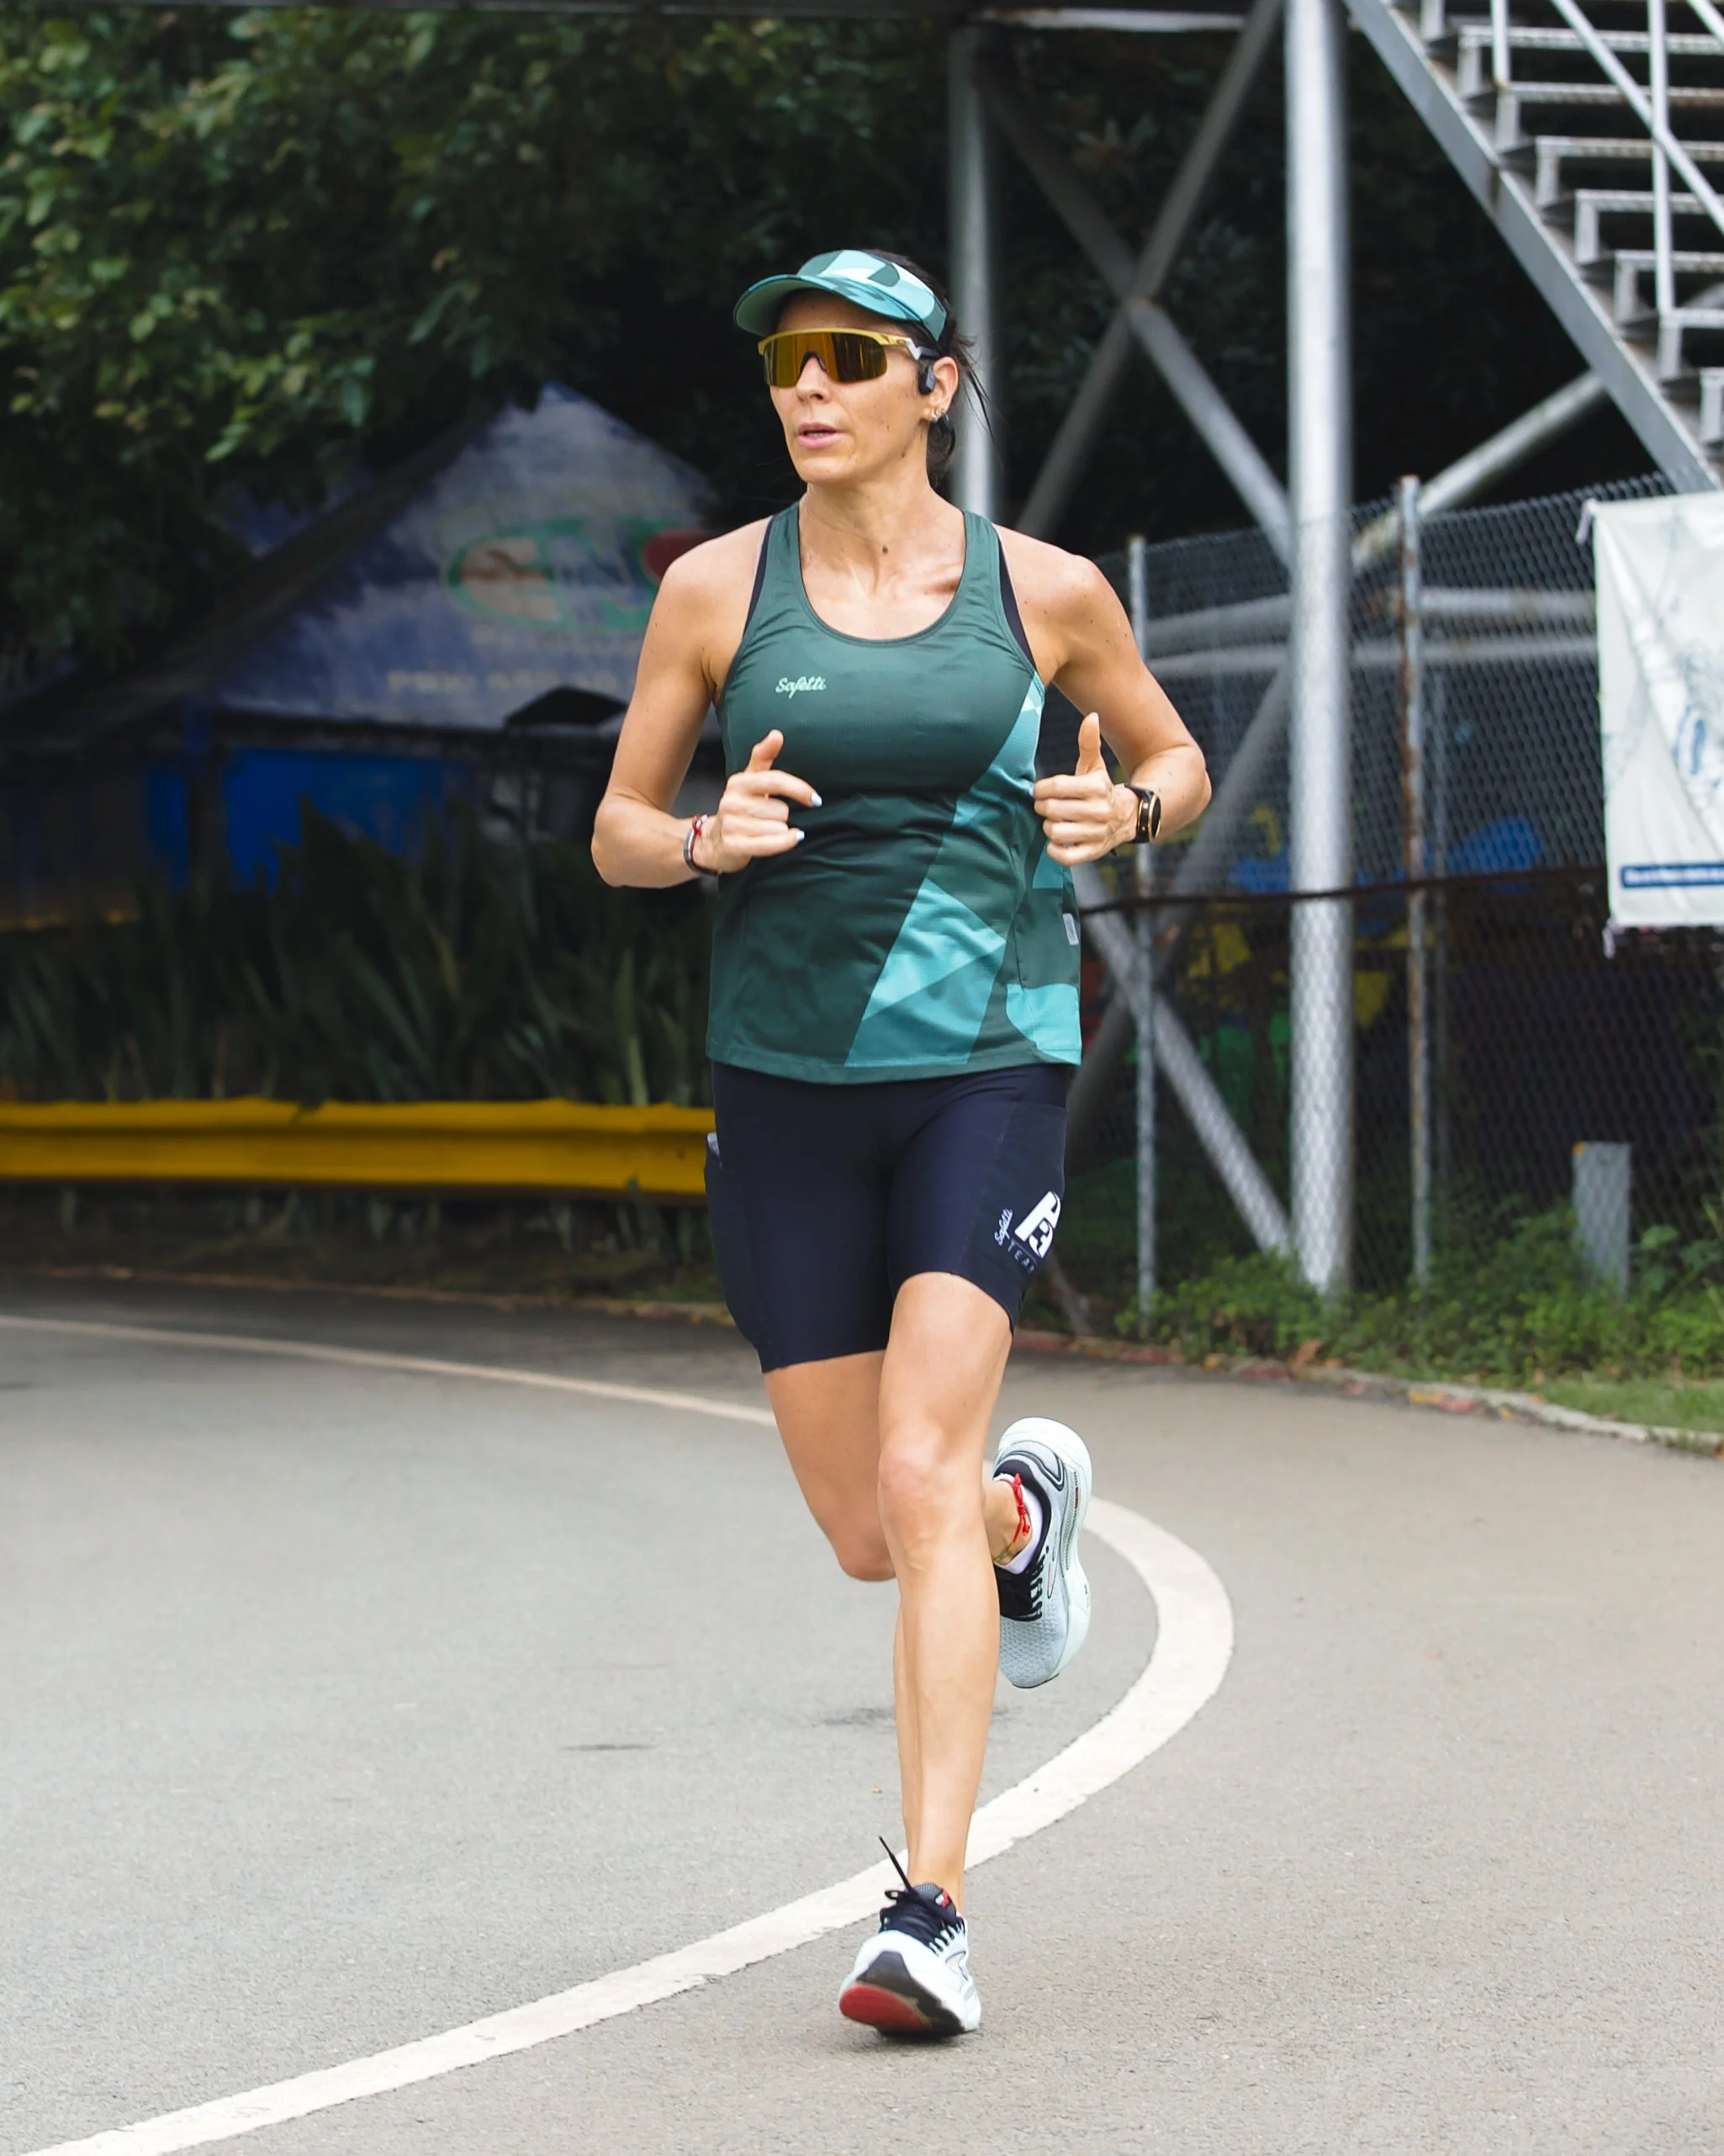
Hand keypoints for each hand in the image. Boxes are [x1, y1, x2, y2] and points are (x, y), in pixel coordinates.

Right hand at [694, 729, 820, 872]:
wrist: (715, 840)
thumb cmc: (741, 807)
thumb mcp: (750, 780)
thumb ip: (763, 757)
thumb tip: (777, 734)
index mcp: (739, 782)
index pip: (776, 780)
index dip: (799, 789)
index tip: (815, 799)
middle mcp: (732, 801)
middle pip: (781, 809)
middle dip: (782, 816)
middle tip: (770, 818)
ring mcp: (731, 824)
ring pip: (778, 827)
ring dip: (781, 831)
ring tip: (767, 830)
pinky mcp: (734, 845)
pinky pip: (770, 844)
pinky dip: (785, 843)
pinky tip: (791, 838)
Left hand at [1032, 713, 1136, 865]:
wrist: (1128, 818)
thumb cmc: (1101, 789)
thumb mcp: (1095, 766)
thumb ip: (1089, 742)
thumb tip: (1092, 716)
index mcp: (1097, 787)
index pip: (1056, 786)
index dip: (1041, 788)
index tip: (1040, 790)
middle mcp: (1099, 811)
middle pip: (1052, 809)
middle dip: (1042, 807)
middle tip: (1044, 806)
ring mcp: (1096, 834)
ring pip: (1056, 832)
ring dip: (1048, 827)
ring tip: (1053, 821)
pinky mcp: (1093, 852)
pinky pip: (1066, 856)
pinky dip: (1055, 850)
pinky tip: (1056, 840)